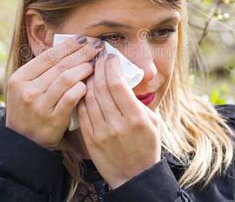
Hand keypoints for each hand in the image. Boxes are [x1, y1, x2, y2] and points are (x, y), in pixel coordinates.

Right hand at [5, 35, 103, 148]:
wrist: (23, 143)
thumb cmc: (29, 110)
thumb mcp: (26, 87)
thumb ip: (43, 70)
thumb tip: (70, 48)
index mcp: (20, 78)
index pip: (48, 55)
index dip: (68, 45)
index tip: (84, 39)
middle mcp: (27, 90)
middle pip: (60, 65)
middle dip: (81, 53)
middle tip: (97, 47)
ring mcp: (39, 106)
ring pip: (66, 79)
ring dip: (83, 69)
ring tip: (94, 64)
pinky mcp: (52, 120)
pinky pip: (71, 98)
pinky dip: (81, 89)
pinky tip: (89, 84)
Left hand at [77, 50, 160, 188]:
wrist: (134, 177)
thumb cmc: (147, 147)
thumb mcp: (152, 123)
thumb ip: (138, 102)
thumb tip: (123, 80)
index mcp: (136, 118)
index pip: (118, 84)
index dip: (112, 66)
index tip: (111, 57)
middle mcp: (117, 124)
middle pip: (101, 87)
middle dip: (98, 68)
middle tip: (98, 57)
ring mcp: (101, 132)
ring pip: (89, 97)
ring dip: (88, 79)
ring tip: (90, 68)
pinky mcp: (90, 139)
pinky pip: (82, 112)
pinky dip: (82, 96)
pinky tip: (84, 87)